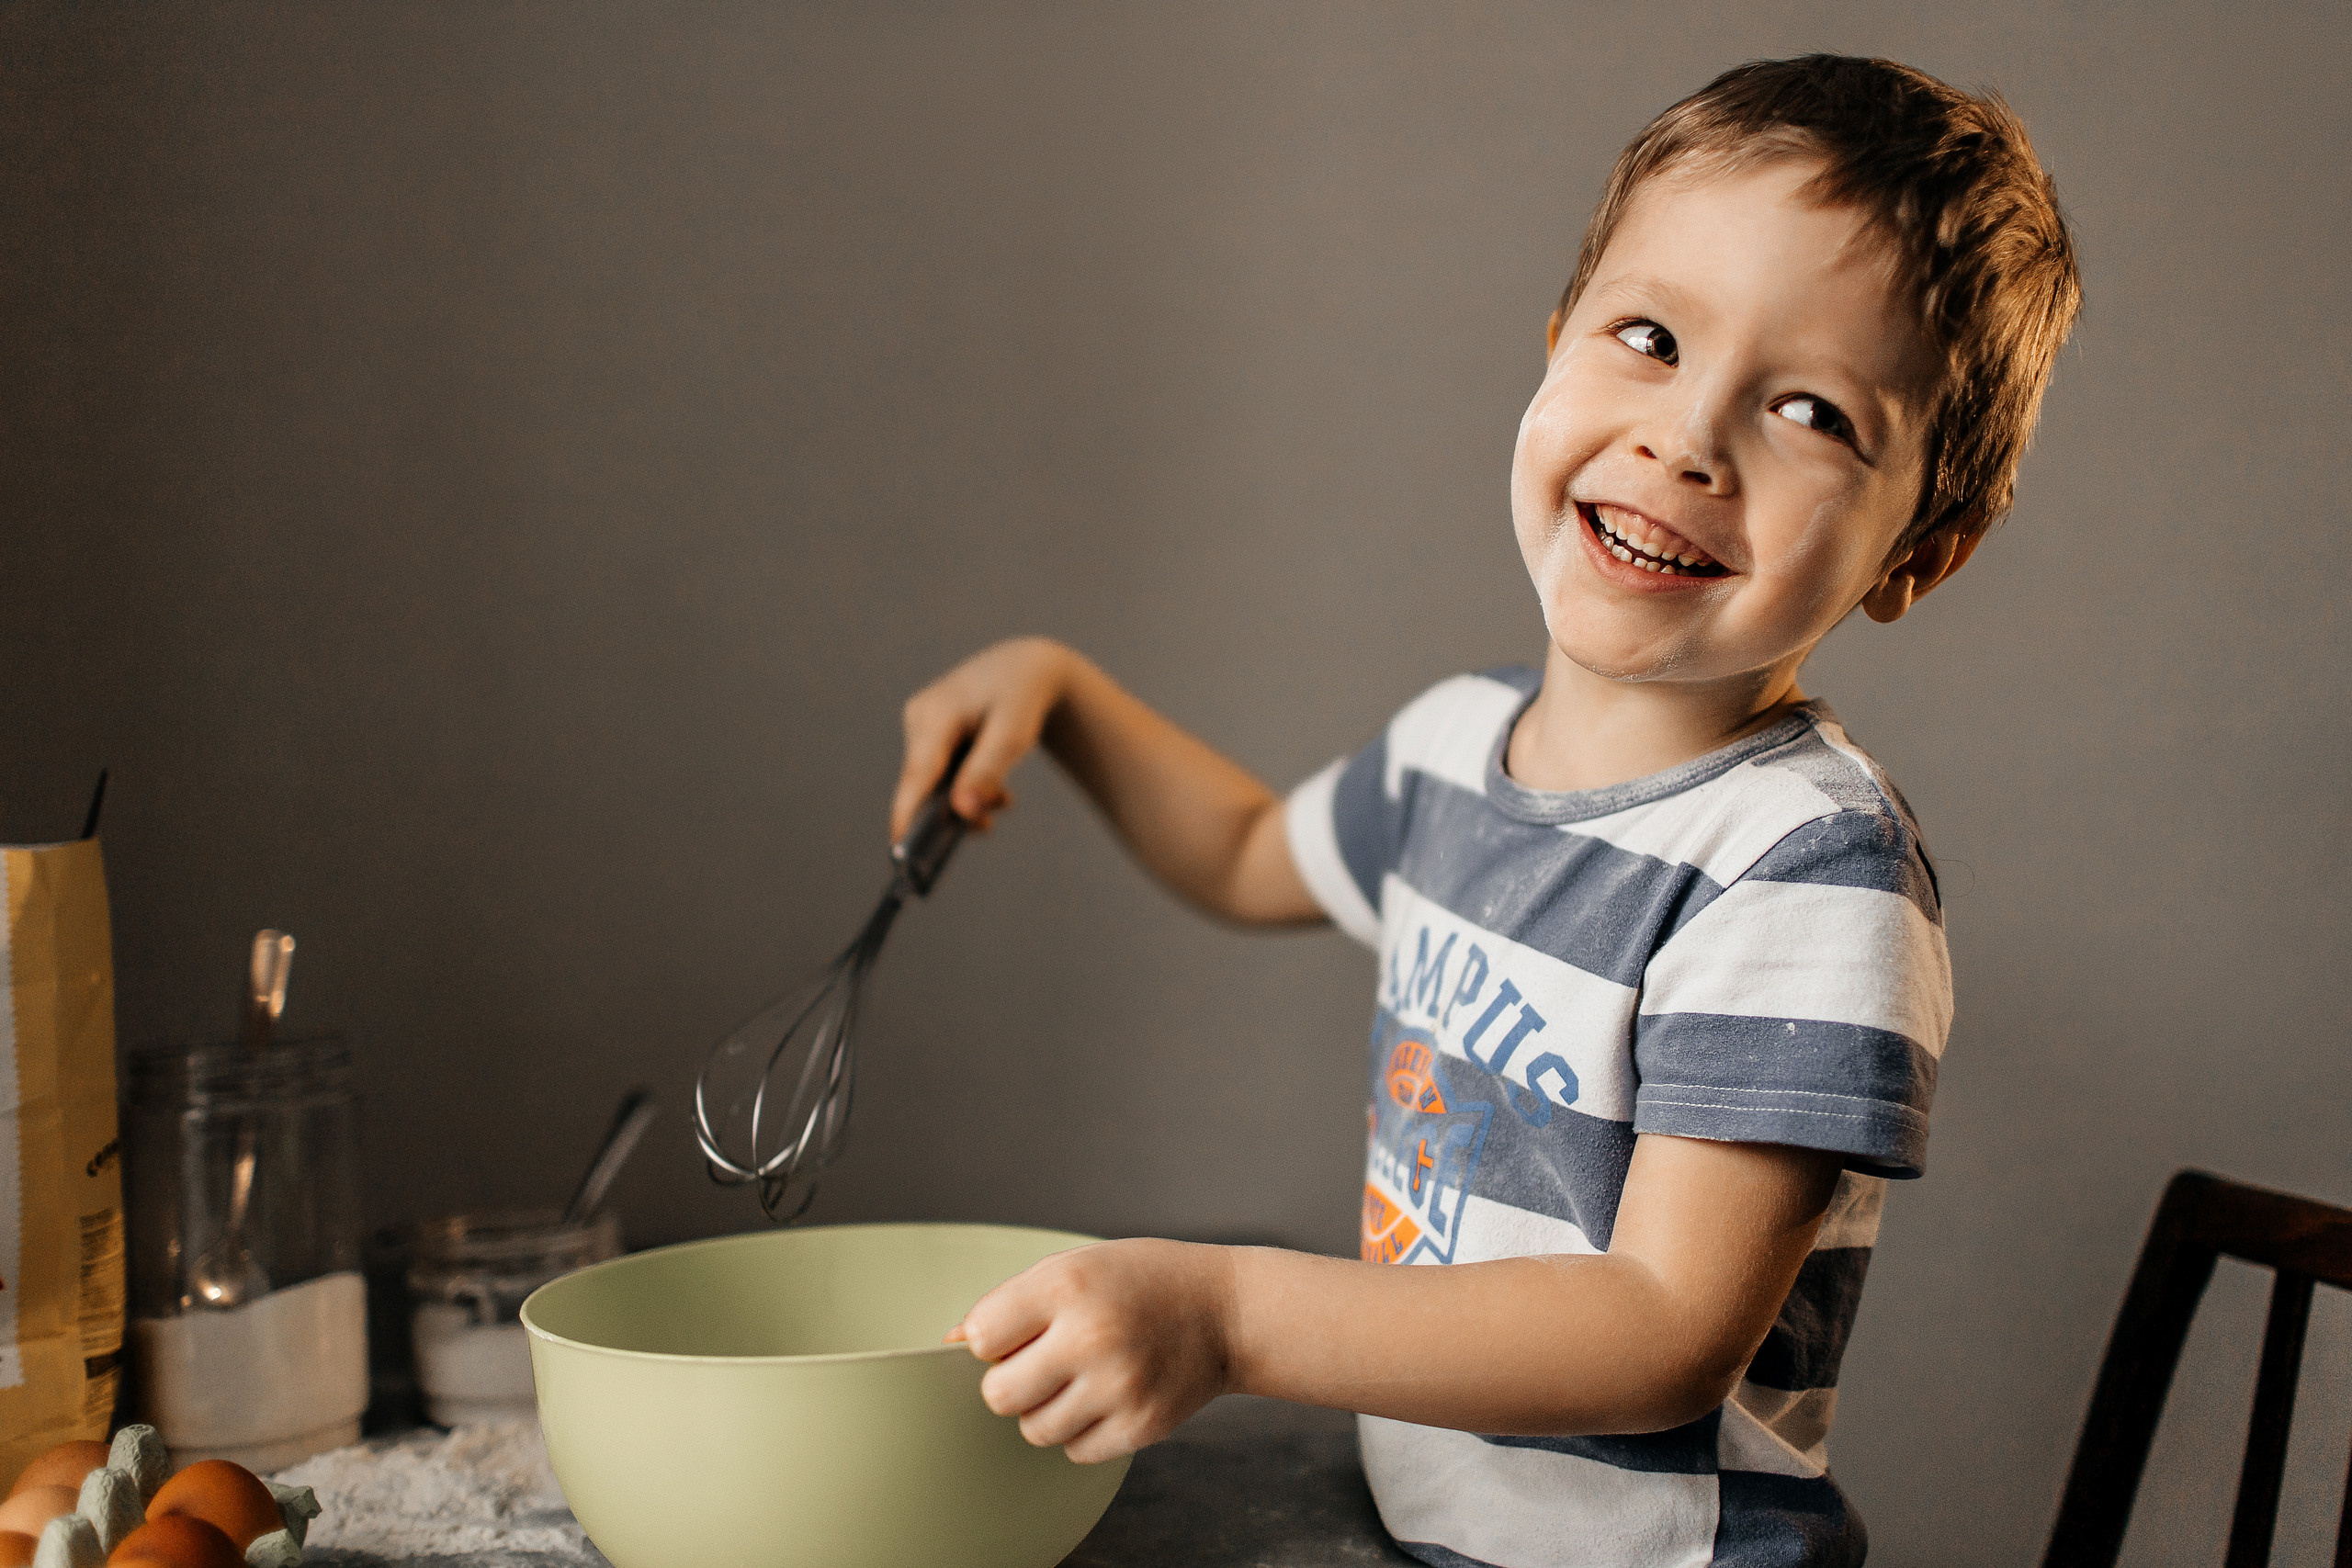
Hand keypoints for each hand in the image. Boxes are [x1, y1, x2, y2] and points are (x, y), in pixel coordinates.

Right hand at [893, 636, 1081, 840]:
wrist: (1027, 668)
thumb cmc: (1023, 695)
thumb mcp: (1014, 734)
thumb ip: (987, 773)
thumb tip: (962, 813)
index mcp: (935, 713)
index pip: (917, 774)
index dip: (906, 815)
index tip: (900, 851)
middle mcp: (919, 719)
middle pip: (924, 783)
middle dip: (955, 809)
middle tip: (988, 823)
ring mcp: (921, 727)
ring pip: (934, 782)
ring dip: (967, 799)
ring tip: (1003, 800)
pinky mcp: (929, 736)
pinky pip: (940, 774)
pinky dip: (966, 788)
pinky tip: (995, 792)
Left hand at [949, 1238, 1237, 1463]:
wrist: (1226, 1310)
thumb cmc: (1141, 1281)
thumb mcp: (1077, 1266)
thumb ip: (1013, 1301)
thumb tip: (950, 1342)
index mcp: (1067, 1285)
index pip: (980, 1336)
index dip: (992, 1339)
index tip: (1015, 1333)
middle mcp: (1091, 1336)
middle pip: (998, 1394)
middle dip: (1011, 1382)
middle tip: (1043, 1363)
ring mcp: (1118, 1386)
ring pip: (1034, 1429)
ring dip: (1046, 1410)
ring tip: (1079, 1378)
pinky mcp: (1140, 1425)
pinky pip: (1074, 1451)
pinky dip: (1082, 1431)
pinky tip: (1107, 1396)